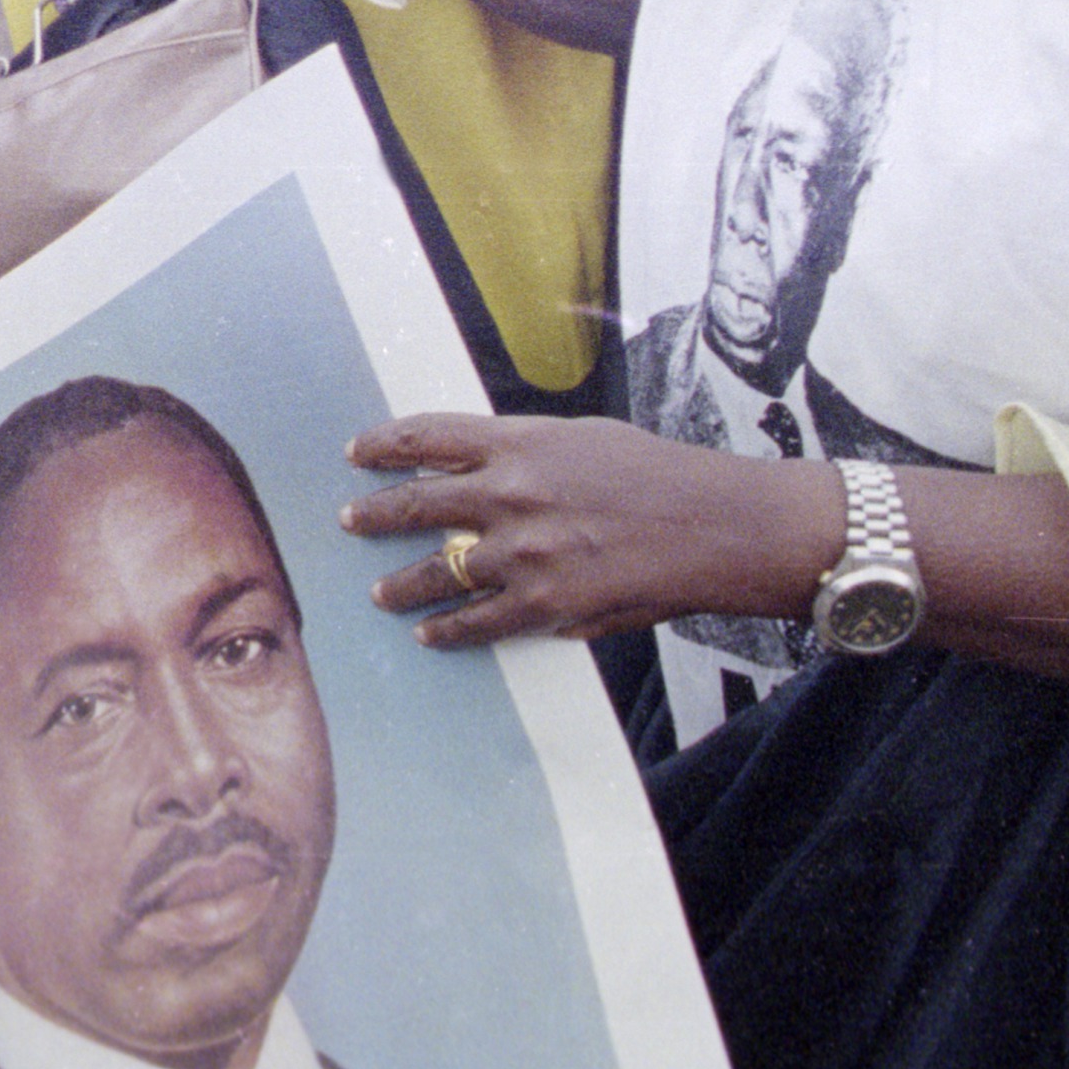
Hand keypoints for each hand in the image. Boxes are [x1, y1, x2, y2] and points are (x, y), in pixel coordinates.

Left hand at [342, 411, 824, 647]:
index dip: (384, 446)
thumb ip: (527, 454)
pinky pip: (476, 620)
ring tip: (380, 591)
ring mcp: (521, 552)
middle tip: (351, 521)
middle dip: (374, 514)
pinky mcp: (543, 602)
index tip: (358, 454)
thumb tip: (482, 474)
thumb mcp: (586, 440)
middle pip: (416, 503)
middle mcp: (509, 493)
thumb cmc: (660, 476)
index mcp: (520, 442)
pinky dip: (446, 629)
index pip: (427, 436)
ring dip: (400, 583)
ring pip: (435, 571)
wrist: (717, 526)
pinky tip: (430, 633)